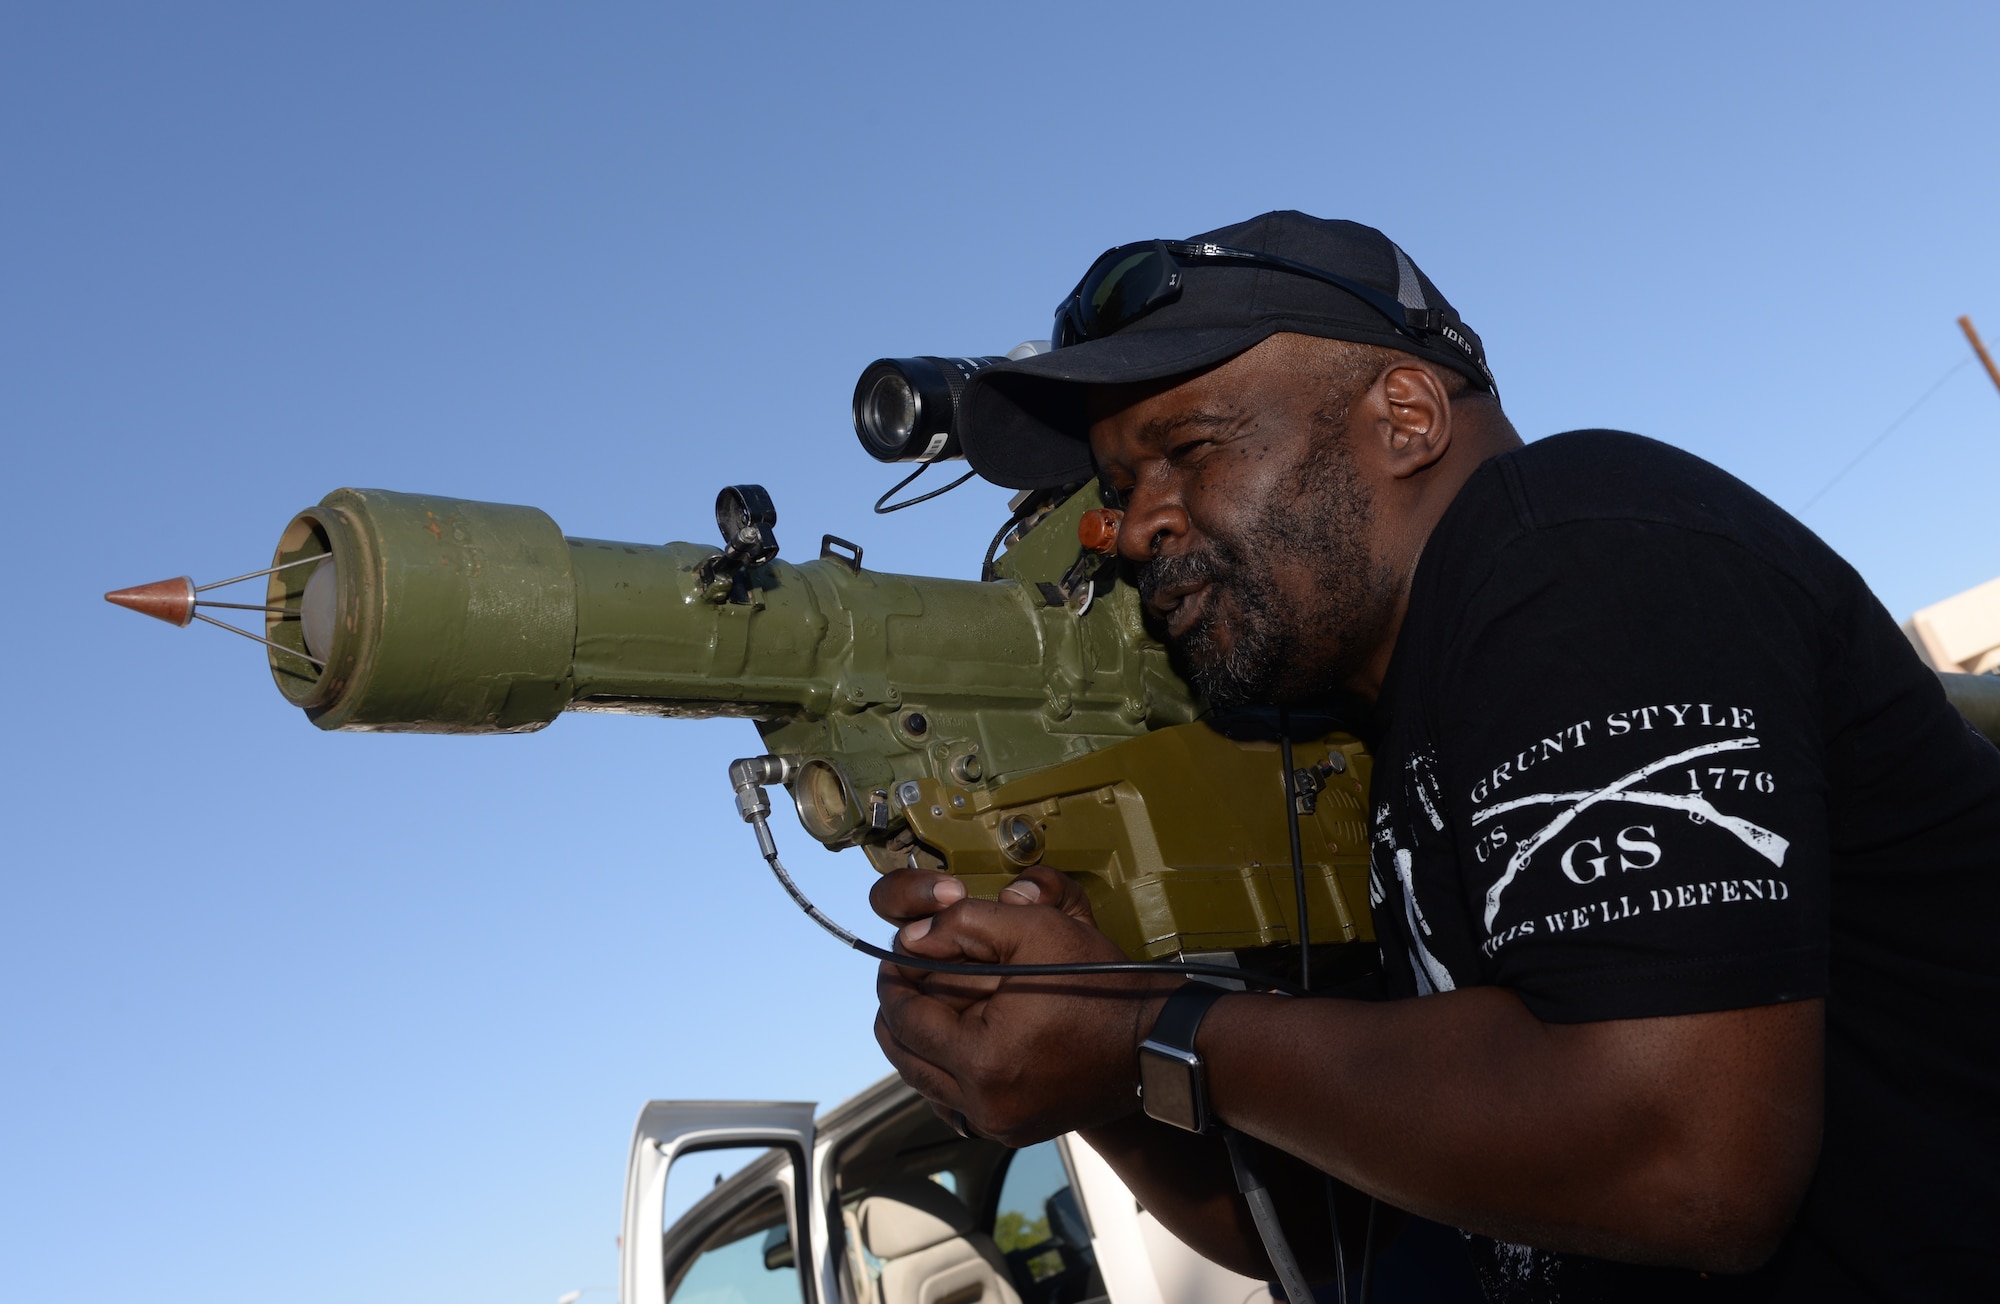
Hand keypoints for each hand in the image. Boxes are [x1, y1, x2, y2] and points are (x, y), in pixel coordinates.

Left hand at [871, 865, 1179, 1144]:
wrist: (1159, 1043)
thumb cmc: (1102, 985)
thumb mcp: (1036, 930)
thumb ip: (962, 924)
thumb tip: (909, 938)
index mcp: (982, 1060)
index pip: (905, 1020)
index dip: (891, 982)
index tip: (892, 957)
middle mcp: (985, 1105)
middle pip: (906, 1059)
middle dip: (897, 1014)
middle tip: (901, 978)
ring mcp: (1001, 1125)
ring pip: (927, 1083)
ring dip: (920, 1042)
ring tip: (927, 1002)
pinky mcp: (1016, 1130)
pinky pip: (957, 1100)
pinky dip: (948, 1068)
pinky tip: (958, 1035)